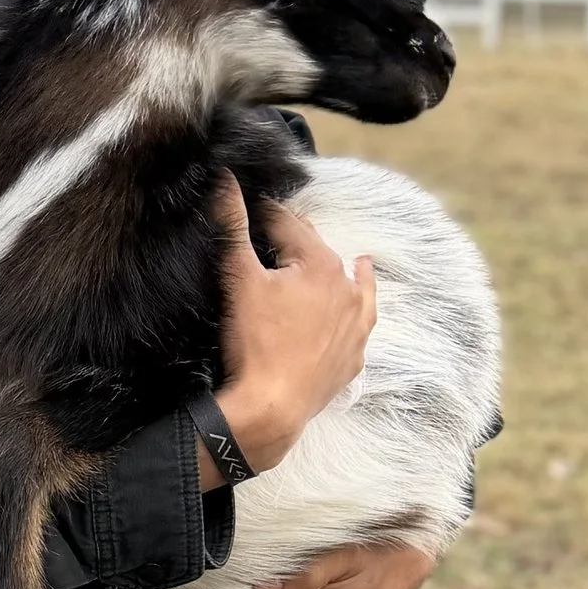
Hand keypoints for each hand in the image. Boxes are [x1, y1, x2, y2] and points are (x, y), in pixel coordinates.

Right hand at [202, 178, 374, 482]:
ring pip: (350, 284)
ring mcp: (355, 325)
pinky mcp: (353, 355)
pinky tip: (363, 299)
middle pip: (316, 250)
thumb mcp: (239, 278)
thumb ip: (233, 226)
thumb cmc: (255, 342)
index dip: (261, 213)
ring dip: (343, 269)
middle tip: (272, 233)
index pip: (286, 223)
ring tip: (354, 258)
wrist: (272, 407)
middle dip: (295, 239)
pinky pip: (361, 321)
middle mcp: (347, 289)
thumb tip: (225, 180)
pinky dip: (360, 305)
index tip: (246, 208)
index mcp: (321, 264)